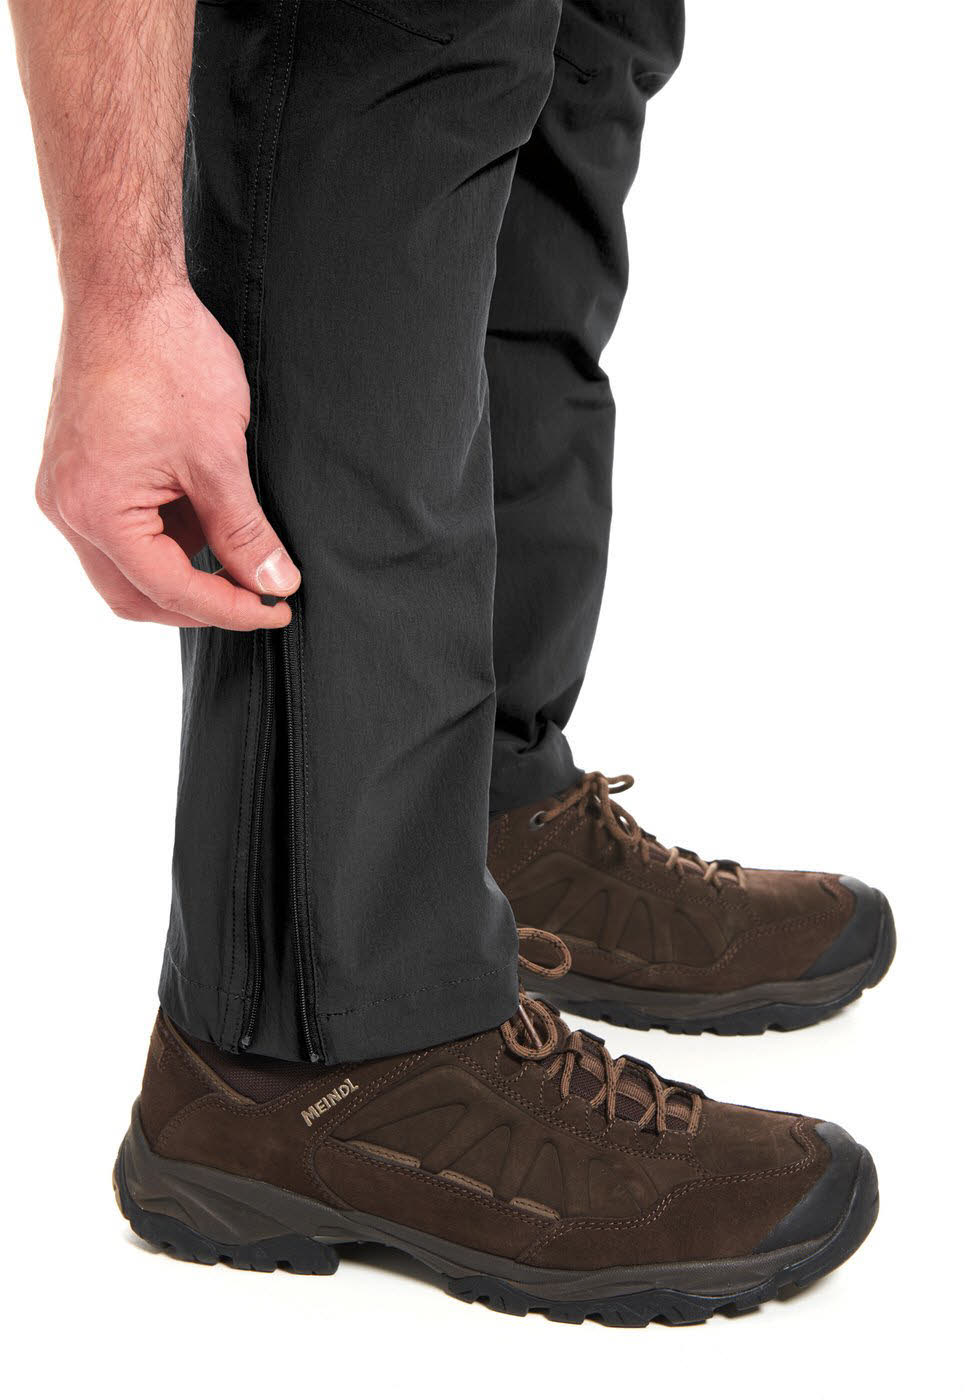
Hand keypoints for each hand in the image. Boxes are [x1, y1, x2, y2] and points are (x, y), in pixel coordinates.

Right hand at [36, 283, 298, 628]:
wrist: (125, 290)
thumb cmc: (165, 357)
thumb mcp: (219, 456)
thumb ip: (245, 531)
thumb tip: (274, 584)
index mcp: (95, 509)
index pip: (168, 589)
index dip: (229, 608)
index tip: (276, 610)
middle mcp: (68, 508)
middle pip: (134, 595)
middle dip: (198, 605)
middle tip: (257, 600)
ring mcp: (67, 490)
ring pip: (126, 567)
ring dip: (183, 569)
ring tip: (239, 549)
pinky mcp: (78, 471)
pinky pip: (121, 529)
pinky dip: (166, 536)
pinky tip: (208, 517)